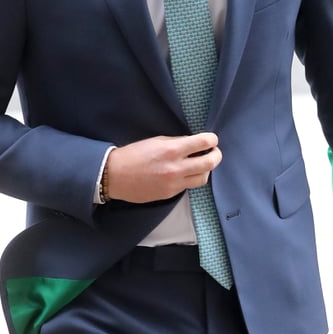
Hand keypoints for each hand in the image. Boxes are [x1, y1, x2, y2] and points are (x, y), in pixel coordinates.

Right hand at [105, 132, 220, 202]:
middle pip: (210, 163)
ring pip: (204, 178)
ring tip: (201, 163)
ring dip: (206, 169)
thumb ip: (178, 142)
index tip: (212, 139)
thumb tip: (194, 144)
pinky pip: (189, 186)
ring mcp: (174, 183)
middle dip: (216, 155)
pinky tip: (185, 172)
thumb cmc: (134, 155)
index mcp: (172, 150)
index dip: (212, 139)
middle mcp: (176, 168)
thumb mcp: (157, 141)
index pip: (204, 143)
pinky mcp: (171, 194)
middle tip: (214, 152)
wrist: (115, 176)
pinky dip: (191, 178)